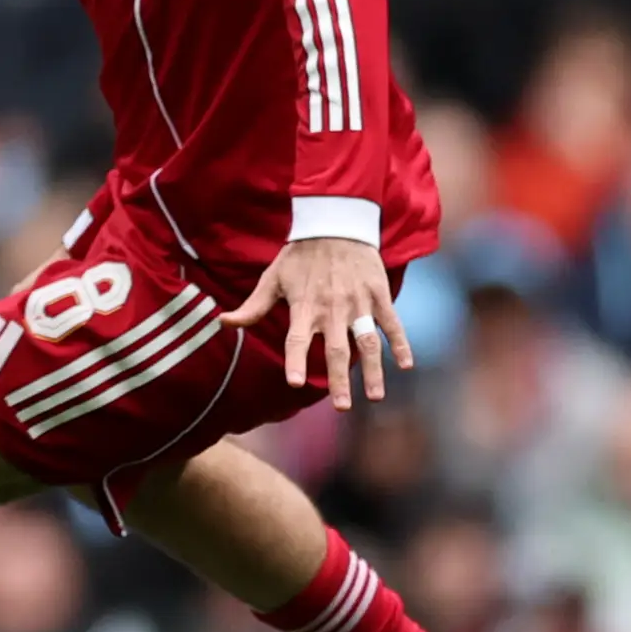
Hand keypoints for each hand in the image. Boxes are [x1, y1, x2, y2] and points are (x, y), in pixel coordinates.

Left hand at [221, 236, 409, 410]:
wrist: (334, 224)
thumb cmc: (299, 257)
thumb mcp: (272, 278)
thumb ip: (252, 306)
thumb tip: (223, 323)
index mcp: (304, 306)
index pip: (297, 338)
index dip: (295, 359)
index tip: (296, 383)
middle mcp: (332, 308)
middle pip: (336, 349)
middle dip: (339, 379)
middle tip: (341, 407)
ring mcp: (358, 302)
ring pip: (368, 342)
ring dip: (374, 370)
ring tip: (375, 397)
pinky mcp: (378, 295)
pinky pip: (392, 323)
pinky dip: (401, 343)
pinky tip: (407, 365)